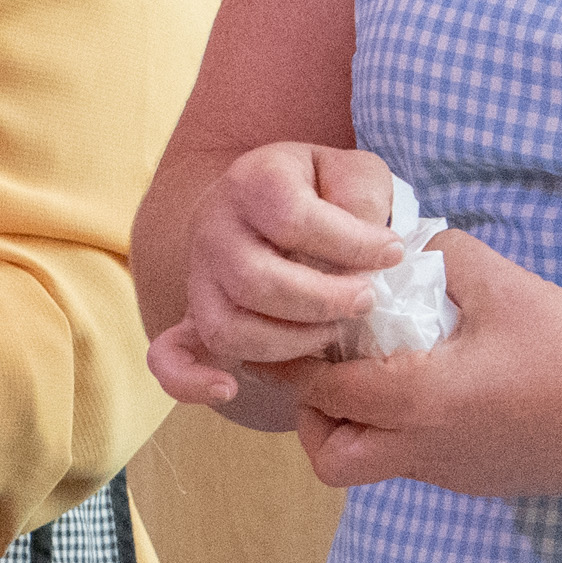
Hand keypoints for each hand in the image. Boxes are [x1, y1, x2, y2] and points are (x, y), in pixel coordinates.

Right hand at [153, 142, 415, 429]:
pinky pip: (169, 356)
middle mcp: (213, 228)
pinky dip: (189, 380)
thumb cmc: (323, 190)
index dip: (351, 243)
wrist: (277, 198)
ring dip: (288, 343)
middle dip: (322, 301)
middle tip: (365, 302)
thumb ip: (363, 199)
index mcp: (252, 182)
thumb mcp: (352, 172)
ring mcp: (199, 276)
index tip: (392, 254)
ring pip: (226, 326)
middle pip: (255, 280)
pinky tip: (227, 389)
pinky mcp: (194, 316)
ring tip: (331, 334)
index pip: (292, 219)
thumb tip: (369, 249)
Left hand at [269, 231, 561, 498]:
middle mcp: (425, 450)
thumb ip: (441, 253)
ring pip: (375, 466)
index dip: (299, 364)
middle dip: (316, 419)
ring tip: (387, 376)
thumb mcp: (503, 283)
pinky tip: (443, 390)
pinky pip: (422, 465)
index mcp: (419, 401)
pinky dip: (409, 435)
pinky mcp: (483, 482)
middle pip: (331, 458)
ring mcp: (454, 475)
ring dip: (364, 427)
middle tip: (334, 372)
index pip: (322, 393)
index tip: (297, 334)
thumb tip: (404, 241)